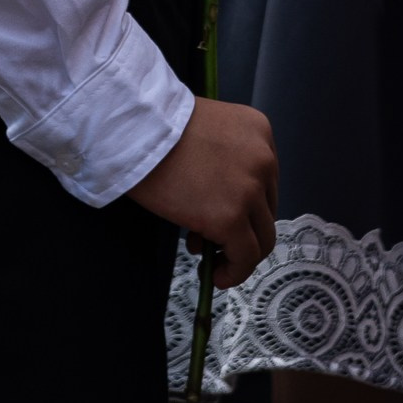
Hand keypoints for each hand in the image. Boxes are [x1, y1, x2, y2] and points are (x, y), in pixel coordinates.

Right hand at [130, 97, 278, 283]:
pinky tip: (216, 275)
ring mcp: (250, 190)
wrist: (136, 130)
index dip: (244, 205)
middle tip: (211, 240)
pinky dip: (234, 272)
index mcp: (259, 132)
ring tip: (212, 260)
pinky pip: (245, 257)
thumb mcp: (208, 131)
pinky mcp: (231, 218)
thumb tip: (221, 208)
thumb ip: (226, 161)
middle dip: (241, 229)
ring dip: (239, 254)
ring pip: (261, 238)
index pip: (264, 181)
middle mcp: (264, 159)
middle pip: (265, 210)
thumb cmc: (157, 127)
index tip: (221, 215)